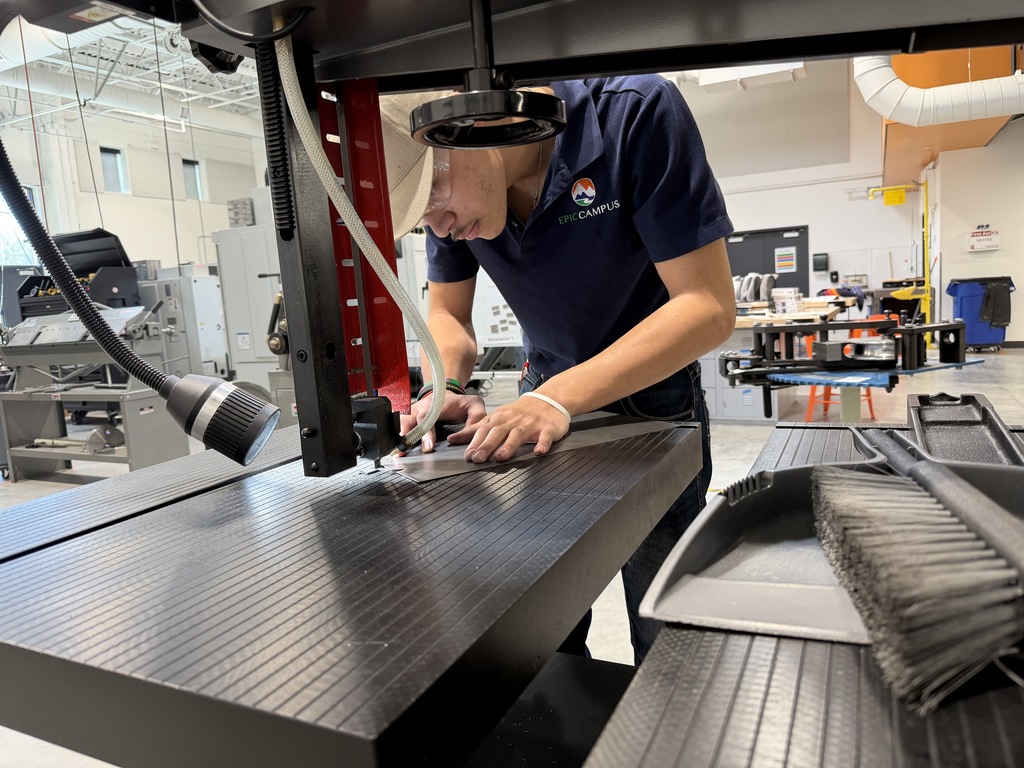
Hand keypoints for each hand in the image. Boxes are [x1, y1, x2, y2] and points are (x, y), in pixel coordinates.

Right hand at [400, 392, 486, 452]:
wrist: (446, 395)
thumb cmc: (459, 403)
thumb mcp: (473, 405)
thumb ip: (476, 418)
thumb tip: (468, 435)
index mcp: (436, 404)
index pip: (428, 417)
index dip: (426, 431)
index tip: (428, 446)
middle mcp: (421, 408)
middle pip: (410, 420)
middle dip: (409, 436)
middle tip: (407, 451)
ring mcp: (413, 413)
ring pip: (402, 423)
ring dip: (399, 437)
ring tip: (398, 452)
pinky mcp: (409, 420)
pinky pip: (400, 428)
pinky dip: (397, 438)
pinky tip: (396, 451)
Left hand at [447, 395, 569, 462]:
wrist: (549, 400)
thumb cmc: (520, 413)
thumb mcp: (497, 417)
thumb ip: (477, 429)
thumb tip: (454, 439)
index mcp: (500, 418)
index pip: (484, 429)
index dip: (475, 442)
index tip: (468, 455)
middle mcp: (514, 420)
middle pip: (498, 432)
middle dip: (487, 445)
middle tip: (478, 459)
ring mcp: (532, 424)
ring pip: (519, 434)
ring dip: (509, 445)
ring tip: (501, 457)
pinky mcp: (548, 428)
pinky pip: (546, 436)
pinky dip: (543, 443)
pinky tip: (539, 451)